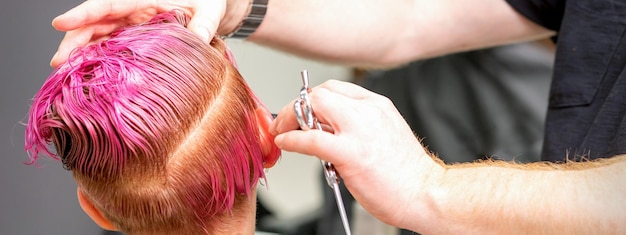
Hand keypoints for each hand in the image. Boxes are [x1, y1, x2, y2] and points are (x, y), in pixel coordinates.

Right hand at [50, 0, 247, 67]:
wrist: (210, 9)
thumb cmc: (208, 3)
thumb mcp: (210, 11)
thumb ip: (204, 25)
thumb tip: (197, 40)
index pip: (109, 4)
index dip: (84, 14)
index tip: (61, 23)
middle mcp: (133, 11)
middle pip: (96, 22)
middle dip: (74, 39)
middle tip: (59, 62)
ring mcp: (131, 26)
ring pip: (98, 36)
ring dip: (80, 52)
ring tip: (65, 72)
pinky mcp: (134, 40)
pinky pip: (110, 48)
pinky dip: (96, 59)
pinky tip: (85, 74)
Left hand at [270, 80, 443, 227]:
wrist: (427, 194)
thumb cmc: (406, 173)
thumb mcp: (383, 134)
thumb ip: (356, 125)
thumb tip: (325, 128)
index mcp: (377, 105)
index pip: (335, 88)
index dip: (312, 99)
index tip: (301, 112)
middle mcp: (368, 111)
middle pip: (321, 92)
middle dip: (297, 105)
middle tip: (287, 121)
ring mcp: (359, 130)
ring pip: (314, 106)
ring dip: (290, 118)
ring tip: (285, 132)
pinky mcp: (351, 153)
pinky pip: (311, 139)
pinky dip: (292, 139)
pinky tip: (286, 144)